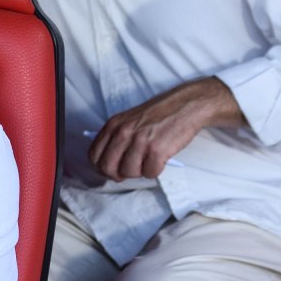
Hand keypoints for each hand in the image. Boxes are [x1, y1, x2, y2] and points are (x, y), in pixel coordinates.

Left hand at [89, 77, 243, 180]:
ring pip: (129, 173)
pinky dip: (156, 170)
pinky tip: (160, 159)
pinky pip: (149, 173)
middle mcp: (123, 132)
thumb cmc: (159, 114)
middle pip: (108, 168)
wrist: (186, 105)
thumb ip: (116, 137)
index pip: (94, 155)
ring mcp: (140, 141)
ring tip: (149, 159)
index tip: (113, 168)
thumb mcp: (129, 120)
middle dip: (118, 174)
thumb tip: (108, 162)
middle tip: (131, 170)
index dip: (102, 167)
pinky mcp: (157, 150)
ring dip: (140, 171)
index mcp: (113, 125)